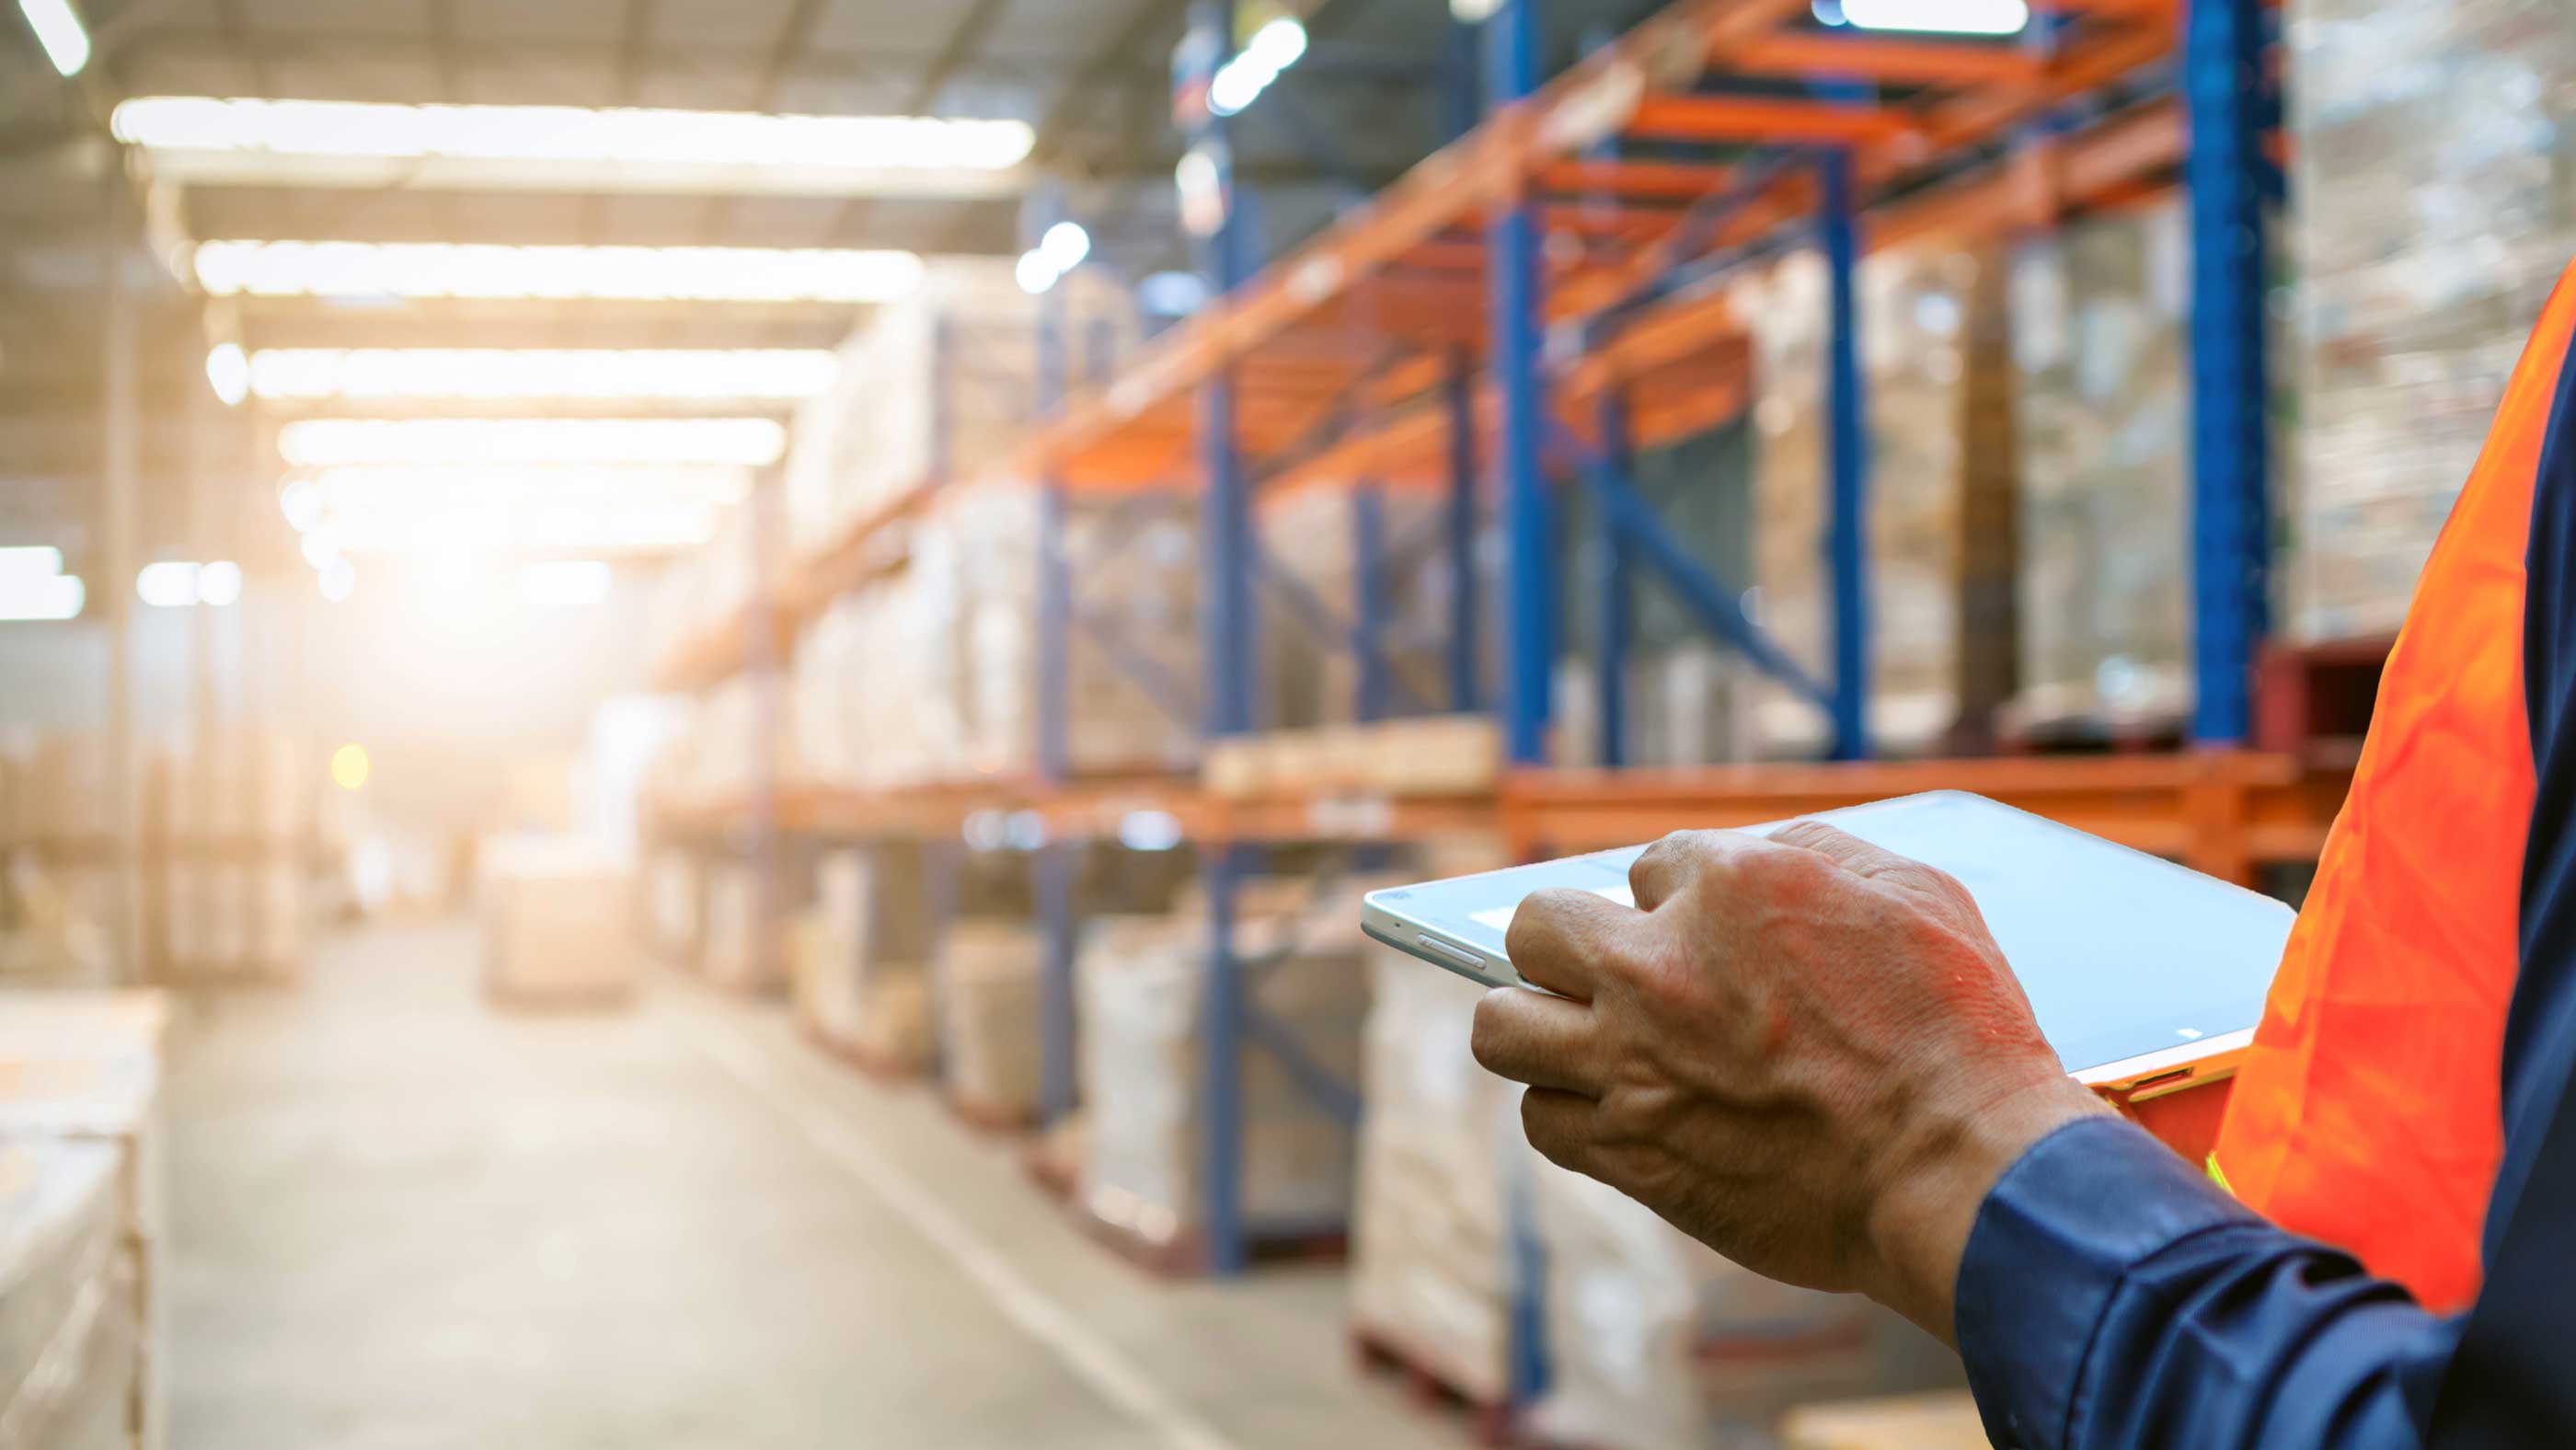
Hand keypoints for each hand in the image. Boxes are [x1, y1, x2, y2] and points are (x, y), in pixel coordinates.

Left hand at [1470, 823, 2109, 1340]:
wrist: (1961, 1170)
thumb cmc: (1960, 1031)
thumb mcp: (1917, 893)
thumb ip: (1820, 855)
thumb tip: (1760, 851)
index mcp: (1729, 888)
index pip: (1646, 865)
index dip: (1676, 900)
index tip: (1706, 939)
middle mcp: (1658, 967)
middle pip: (1535, 929)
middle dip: (1563, 944)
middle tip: (1606, 976)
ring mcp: (1632, 1063)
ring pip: (1502, 1027)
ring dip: (1536, 1028)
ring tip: (1579, 1043)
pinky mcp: (1633, 1150)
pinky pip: (1543, 1121)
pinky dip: (1567, 1115)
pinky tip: (1610, 1113)